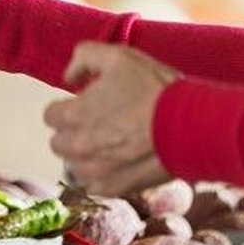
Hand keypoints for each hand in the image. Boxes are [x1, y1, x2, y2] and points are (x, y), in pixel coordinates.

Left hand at [44, 43, 178, 195]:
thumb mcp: (118, 56)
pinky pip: (94, 185)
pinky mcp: (115, 188)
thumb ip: (84, 58)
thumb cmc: (155, 89)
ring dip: (86, 156)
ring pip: (74, 165)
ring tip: (111, 144)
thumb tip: (69, 76)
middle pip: (59, 143)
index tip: (83, 106)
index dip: (66, 109)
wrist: (193, 125)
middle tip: (97, 124)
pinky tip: (120, 162)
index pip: (50, 116)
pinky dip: (102, 175)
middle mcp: (78, 146)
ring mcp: (95, 170)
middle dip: (72, 132)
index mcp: (74, 115)